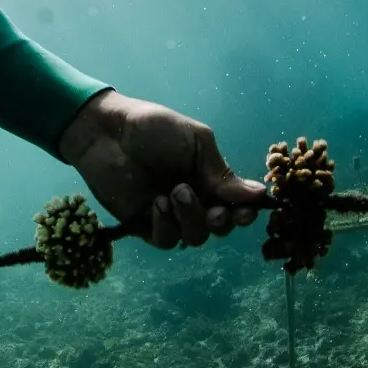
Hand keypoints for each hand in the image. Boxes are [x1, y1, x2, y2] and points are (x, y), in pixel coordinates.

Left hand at [59, 91, 265, 248]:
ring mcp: (169, 214)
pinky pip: (166, 240)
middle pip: (219, 227)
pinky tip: (158, 203)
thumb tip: (259, 195)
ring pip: (194, 237)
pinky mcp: (143, 224)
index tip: (245, 211)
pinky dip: (167, 225)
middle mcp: (193, 200)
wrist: (109, 131)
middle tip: (214, 211)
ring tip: (176, 192)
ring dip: (191, 219)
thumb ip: (221, 172)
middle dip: (222, 222)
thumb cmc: (153, 128)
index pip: (236, 205)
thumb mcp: (196, 141)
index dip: (245, 212)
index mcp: (210, 179)